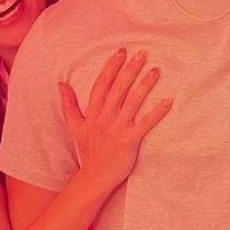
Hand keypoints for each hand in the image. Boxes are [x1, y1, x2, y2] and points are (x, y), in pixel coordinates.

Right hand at [59, 48, 172, 192]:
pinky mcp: (130, 141)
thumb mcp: (74, 126)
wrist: (94, 177)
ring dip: (145, 85)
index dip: (111, 67)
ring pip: (133, 102)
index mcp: (93, 113)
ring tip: (156, 71)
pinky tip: (168, 100)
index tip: (121, 52)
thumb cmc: (87, 150)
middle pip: (119, 88)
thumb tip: (61, 84)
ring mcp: (117, 129)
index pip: (102, 84)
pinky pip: (146, 123)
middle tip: (142, 53)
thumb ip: (68, 104)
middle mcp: (105, 118)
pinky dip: (157, 112)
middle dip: (130, 69)